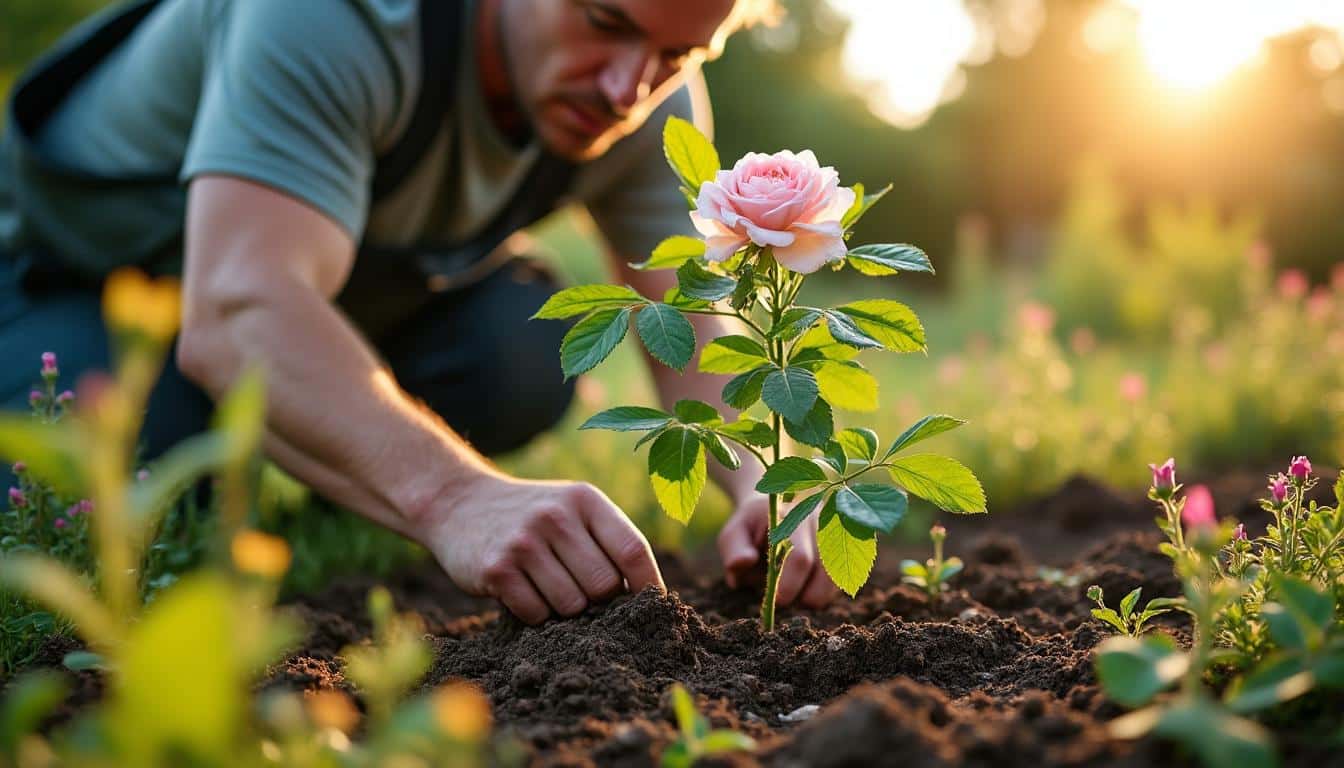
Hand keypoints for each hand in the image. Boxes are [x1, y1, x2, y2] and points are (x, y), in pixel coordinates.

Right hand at [417, 474, 663, 623]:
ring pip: (572, 606)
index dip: (648, 586)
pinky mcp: (496, 569)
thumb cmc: (534, 517)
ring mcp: (524, 542)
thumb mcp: (572, 510)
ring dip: (565, 610)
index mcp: (585, 500)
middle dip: (599, 601)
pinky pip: (536, 614)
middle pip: (604, 586)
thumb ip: (608, 541)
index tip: (651, 608)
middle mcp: (556, 516)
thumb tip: (648, 599)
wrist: (461, 504)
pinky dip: (536, 614)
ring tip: (549, 587)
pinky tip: (523, 591)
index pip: (632, 550)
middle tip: (581, 591)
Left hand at [717, 493, 837, 608]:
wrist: (770, 515)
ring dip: (811, 595)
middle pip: (824, 573)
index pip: (800, 558)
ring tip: (790, 586)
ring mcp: (836, 539)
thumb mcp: (734, 535)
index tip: (776, 601)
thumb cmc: (750, 530)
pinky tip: (802, 582)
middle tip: (780, 597)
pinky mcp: (841, 554)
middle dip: (801, 595)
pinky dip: (819, 592)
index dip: (790, 585)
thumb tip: (742, 563)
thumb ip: (734, 549)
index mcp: (793, 517)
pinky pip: (837, 585)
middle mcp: (822, 525)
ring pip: (834, 582)